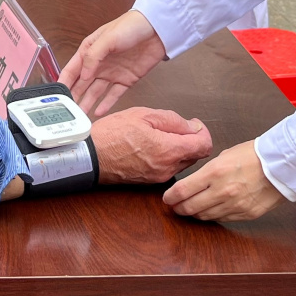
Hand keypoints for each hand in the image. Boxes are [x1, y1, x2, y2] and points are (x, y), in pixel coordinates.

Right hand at [58, 9, 166, 115]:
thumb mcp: (107, 38)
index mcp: (89, 50)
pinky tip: (99, 112)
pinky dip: (106, 104)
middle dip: (74, 97)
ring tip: (80, 116)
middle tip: (67, 111)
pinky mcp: (126, 80)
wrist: (157, 30)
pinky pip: (113, 95)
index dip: (64, 83)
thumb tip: (83, 76)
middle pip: (82, 84)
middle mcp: (99, 63)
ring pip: (95, 92)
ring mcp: (112, 73)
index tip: (57, 96)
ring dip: (87, 103)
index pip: (72, 70)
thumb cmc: (131, 26)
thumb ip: (93, 57)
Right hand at [90, 107, 213, 183]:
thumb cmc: (111, 134)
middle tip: (172, 127)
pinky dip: (167, 157)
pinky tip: (151, 146)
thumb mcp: (144, 115)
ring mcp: (159, 177)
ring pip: (182, 162)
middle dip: (190, 140)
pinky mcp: (150, 181)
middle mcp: (167, 168)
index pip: (205, 146)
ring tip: (159, 135)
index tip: (193, 124)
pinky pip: (168, 168)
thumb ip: (173, 120)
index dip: (203, 132)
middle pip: (195, 155)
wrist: (90, 156)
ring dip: (178, 149)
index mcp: (169, 150)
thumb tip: (193, 127)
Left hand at [162, 140, 283, 221]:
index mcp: (214, 172)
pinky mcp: (245, 215)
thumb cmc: (254, 155)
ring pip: (205, 216)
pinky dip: (213, 216)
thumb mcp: (225, 155)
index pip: (183, 190)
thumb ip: (209, 170)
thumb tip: (197, 180)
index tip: (167, 198)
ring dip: (195, 214)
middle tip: (175, 206)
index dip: (171, 197)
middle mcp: (221, 191)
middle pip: (190, 207)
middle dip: (179, 208)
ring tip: (190, 209)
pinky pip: (222, 219)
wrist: (282, 166)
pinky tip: (210, 211)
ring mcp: (234, 206)